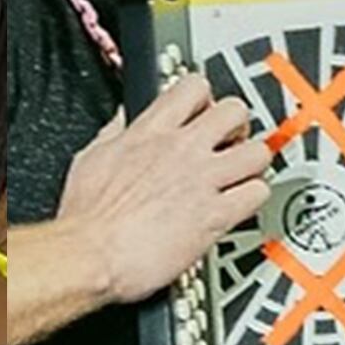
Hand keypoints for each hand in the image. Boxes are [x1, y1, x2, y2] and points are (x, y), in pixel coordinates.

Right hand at [54, 72, 273, 303]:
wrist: (90, 256)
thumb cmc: (87, 218)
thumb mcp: (91, 158)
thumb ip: (115, 134)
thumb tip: (122, 119)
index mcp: (149, 133)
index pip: (193, 88)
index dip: (205, 98)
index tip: (204, 111)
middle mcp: (181, 150)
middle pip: (235, 111)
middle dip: (236, 126)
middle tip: (229, 143)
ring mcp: (202, 182)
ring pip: (257, 152)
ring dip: (252, 163)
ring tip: (240, 176)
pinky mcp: (216, 215)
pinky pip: (257, 193)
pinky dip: (253, 198)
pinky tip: (238, 206)